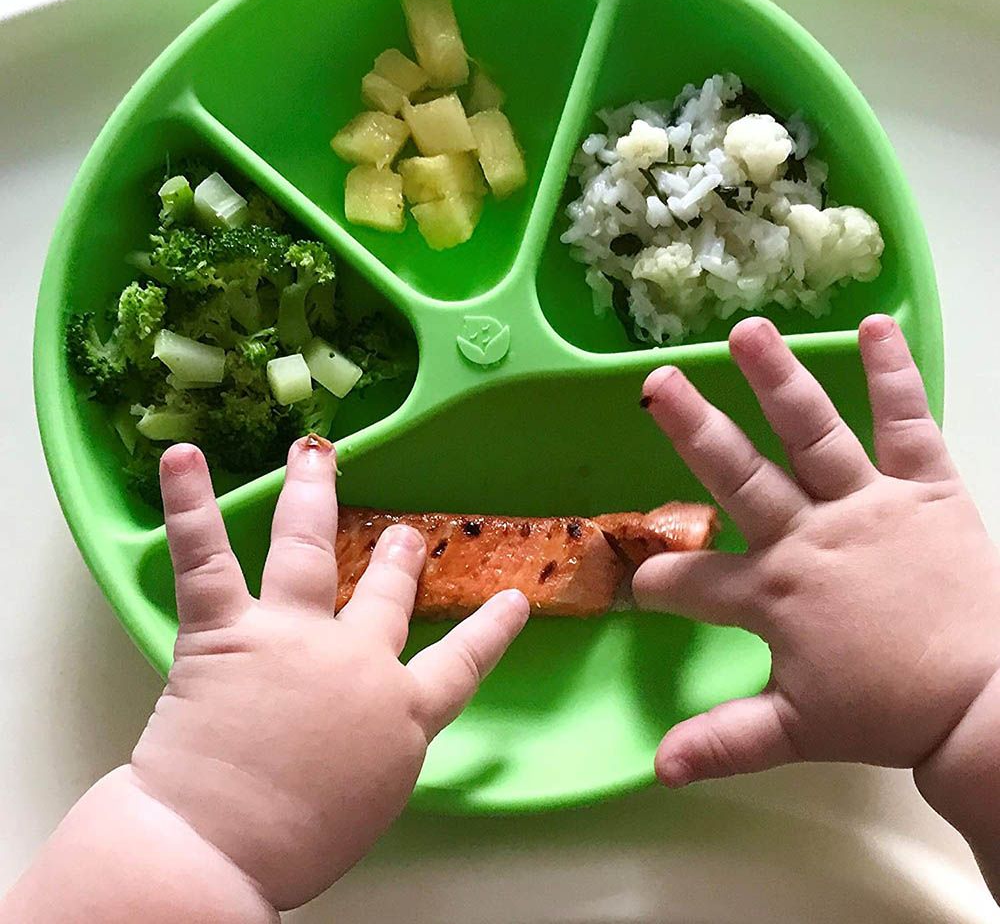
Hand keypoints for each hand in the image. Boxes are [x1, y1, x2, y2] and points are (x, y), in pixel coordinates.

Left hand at [130, 435, 528, 911]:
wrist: (222, 850)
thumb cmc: (295, 844)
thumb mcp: (368, 799)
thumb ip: (375, 748)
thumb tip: (357, 734)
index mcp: (401, 712)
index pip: (462, 665)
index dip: (491, 631)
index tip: (512, 600)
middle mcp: (356, 660)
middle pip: (384, 597)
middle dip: (398, 563)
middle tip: (406, 536)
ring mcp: (291, 636)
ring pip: (306, 549)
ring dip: (312, 494)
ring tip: (314, 453)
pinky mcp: (225, 630)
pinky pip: (206, 557)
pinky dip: (190, 503)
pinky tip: (183, 458)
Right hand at [634, 316, 999, 788]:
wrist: (989, 706)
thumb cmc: (889, 713)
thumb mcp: (796, 730)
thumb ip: (723, 741)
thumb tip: (656, 768)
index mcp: (774, 592)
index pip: (693, 582)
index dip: (659, 583)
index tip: (639, 581)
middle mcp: (809, 536)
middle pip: (738, 476)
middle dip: (693, 430)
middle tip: (658, 385)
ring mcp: (867, 505)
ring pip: (813, 433)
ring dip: (777, 380)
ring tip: (748, 331)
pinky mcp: (927, 490)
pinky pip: (908, 424)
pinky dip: (894, 375)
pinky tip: (875, 325)